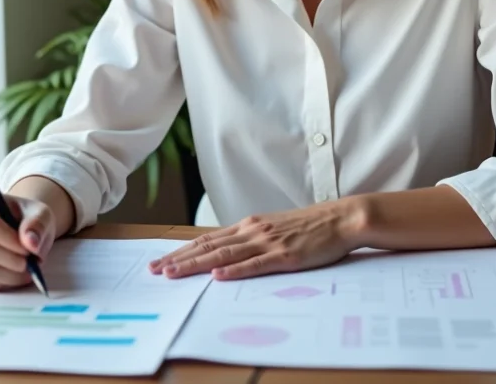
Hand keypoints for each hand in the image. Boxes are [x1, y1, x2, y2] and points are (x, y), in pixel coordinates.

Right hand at [0, 191, 55, 290]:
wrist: (21, 230)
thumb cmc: (27, 218)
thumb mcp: (41, 213)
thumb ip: (37, 224)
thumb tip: (31, 243)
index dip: (8, 238)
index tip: (28, 247)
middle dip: (12, 259)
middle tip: (31, 259)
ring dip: (12, 274)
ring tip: (27, 266)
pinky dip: (7, 282)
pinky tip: (16, 272)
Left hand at [148, 199, 367, 280]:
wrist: (340, 219)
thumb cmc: (310, 227)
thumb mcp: (275, 230)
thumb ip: (252, 240)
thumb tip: (229, 255)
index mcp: (250, 225)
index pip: (208, 238)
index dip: (183, 250)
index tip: (162, 260)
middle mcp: (253, 231)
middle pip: (208, 246)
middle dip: (179, 259)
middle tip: (155, 270)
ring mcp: (268, 243)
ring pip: (224, 255)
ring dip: (196, 265)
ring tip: (174, 273)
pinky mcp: (284, 256)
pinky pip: (255, 264)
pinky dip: (234, 270)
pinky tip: (218, 275)